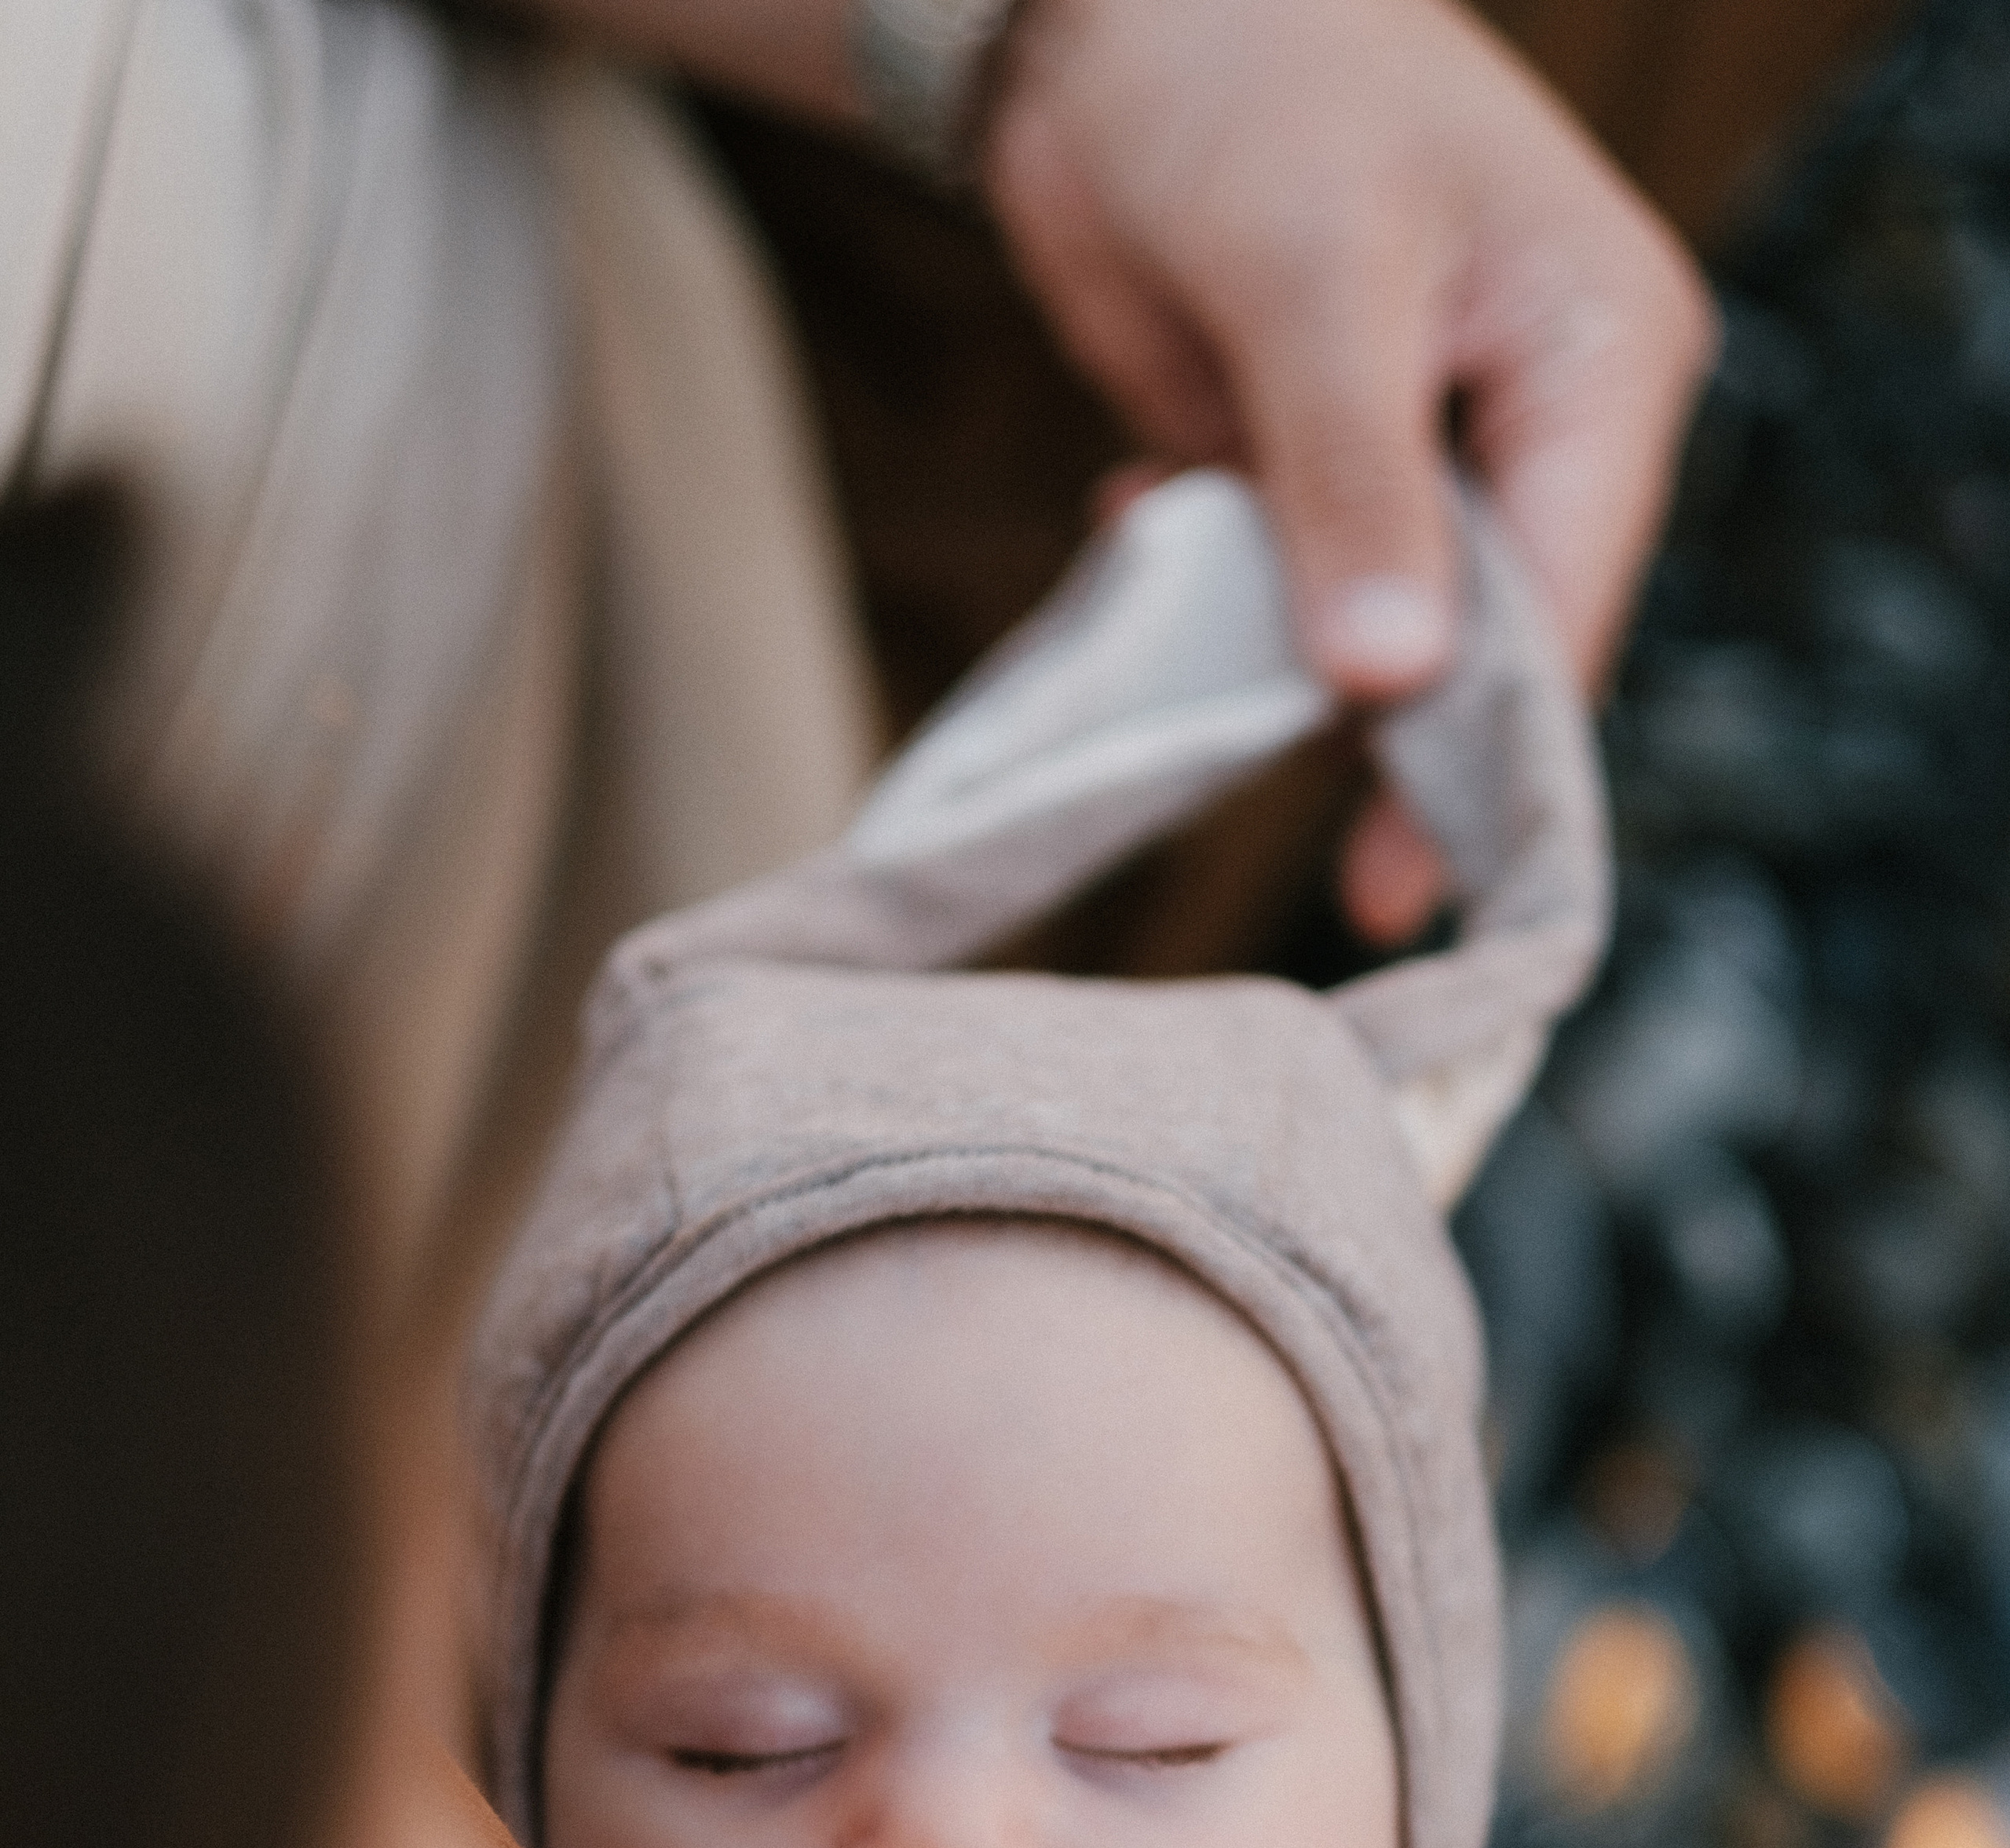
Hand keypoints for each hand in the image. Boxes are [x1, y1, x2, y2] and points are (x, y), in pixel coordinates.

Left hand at [982, 0, 1714, 936]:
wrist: (1105, 13)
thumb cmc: (1249, 81)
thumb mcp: (1312, 279)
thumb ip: (1353, 485)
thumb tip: (1392, 682)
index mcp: (1598, 358)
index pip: (1566, 607)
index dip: (1488, 755)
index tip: (1413, 879)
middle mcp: (1537, 420)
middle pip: (1487, 648)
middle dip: (1390, 735)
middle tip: (1333, 872)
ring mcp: (1429, 452)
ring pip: (1381, 636)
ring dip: (1282, 662)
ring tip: (1197, 654)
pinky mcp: (1325, 468)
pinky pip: (1290, 590)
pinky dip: (1218, 597)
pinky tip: (1145, 524)